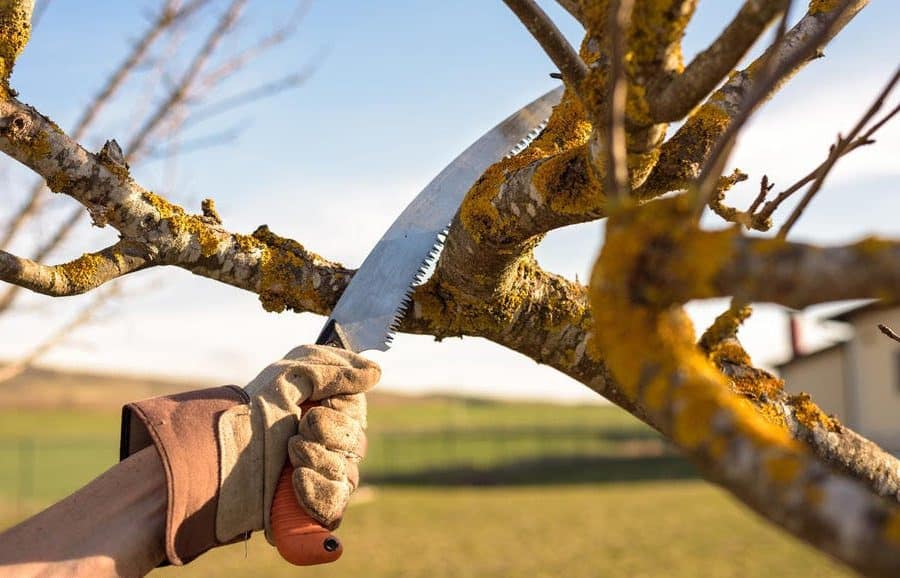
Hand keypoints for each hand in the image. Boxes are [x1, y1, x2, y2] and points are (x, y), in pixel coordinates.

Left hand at [120, 345, 379, 564]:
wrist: (217, 456)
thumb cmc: (249, 412)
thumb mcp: (290, 376)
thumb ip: (335, 368)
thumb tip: (376, 370)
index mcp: (321, 411)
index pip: (357, 414)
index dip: (342, 413)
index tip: (313, 410)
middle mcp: (323, 444)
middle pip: (356, 444)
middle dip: (328, 436)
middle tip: (295, 433)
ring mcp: (318, 477)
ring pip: (349, 475)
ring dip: (319, 462)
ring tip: (290, 459)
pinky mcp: (309, 508)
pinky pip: (336, 505)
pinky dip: (318, 493)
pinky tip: (295, 483)